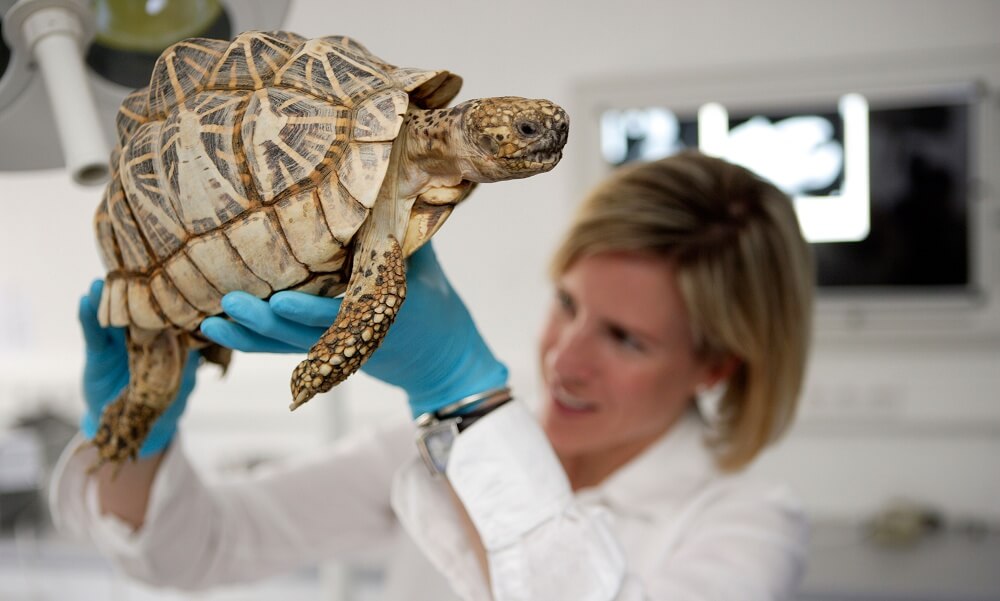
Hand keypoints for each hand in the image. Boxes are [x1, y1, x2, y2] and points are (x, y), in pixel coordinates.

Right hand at [79, 280, 198, 456]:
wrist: (135, 425)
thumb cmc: (167, 398)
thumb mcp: (183, 378)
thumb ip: (190, 359)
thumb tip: (208, 340)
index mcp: (165, 334)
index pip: (164, 308)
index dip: (163, 291)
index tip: (166, 273)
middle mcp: (143, 331)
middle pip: (136, 305)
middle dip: (133, 288)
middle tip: (131, 269)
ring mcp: (119, 339)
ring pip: (113, 314)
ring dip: (107, 297)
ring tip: (103, 281)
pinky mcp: (98, 351)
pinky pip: (93, 333)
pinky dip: (88, 317)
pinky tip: (84, 300)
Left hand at [201, 244, 507, 416]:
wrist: (438, 346)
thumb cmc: (430, 286)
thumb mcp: (421, 253)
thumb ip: (399, 223)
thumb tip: (382, 164)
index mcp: (383, 306)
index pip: (342, 312)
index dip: (309, 310)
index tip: (281, 299)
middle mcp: (354, 331)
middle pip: (302, 334)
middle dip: (265, 320)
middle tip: (230, 299)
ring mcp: (334, 345)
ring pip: (284, 345)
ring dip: (247, 333)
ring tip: (211, 317)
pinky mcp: (316, 350)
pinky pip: (277, 350)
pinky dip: (247, 343)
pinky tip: (214, 329)